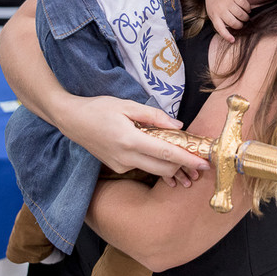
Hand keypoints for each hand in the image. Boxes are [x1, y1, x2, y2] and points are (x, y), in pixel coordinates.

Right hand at [60, 95, 210, 186]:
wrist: (72, 120)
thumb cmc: (99, 108)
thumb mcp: (127, 104)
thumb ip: (154, 116)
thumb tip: (178, 126)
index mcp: (130, 140)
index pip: (166, 154)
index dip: (188, 160)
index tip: (205, 163)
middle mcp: (126, 157)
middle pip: (164, 169)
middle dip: (184, 167)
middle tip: (198, 161)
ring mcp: (120, 165)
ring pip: (154, 171)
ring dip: (171, 168)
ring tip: (185, 163)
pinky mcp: (117, 167)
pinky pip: (143, 167)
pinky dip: (155, 163)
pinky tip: (160, 155)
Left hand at [202, 0, 250, 42]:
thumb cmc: (214, 4)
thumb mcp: (213, 14)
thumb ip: (220, 23)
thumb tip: (231, 37)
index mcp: (214, 16)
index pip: (221, 29)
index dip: (227, 36)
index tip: (233, 40)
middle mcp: (221, 9)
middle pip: (234, 22)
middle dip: (240, 25)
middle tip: (241, 24)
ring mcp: (228, 2)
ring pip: (241, 14)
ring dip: (245, 18)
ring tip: (245, 18)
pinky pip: (245, 5)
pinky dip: (248, 9)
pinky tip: (247, 10)